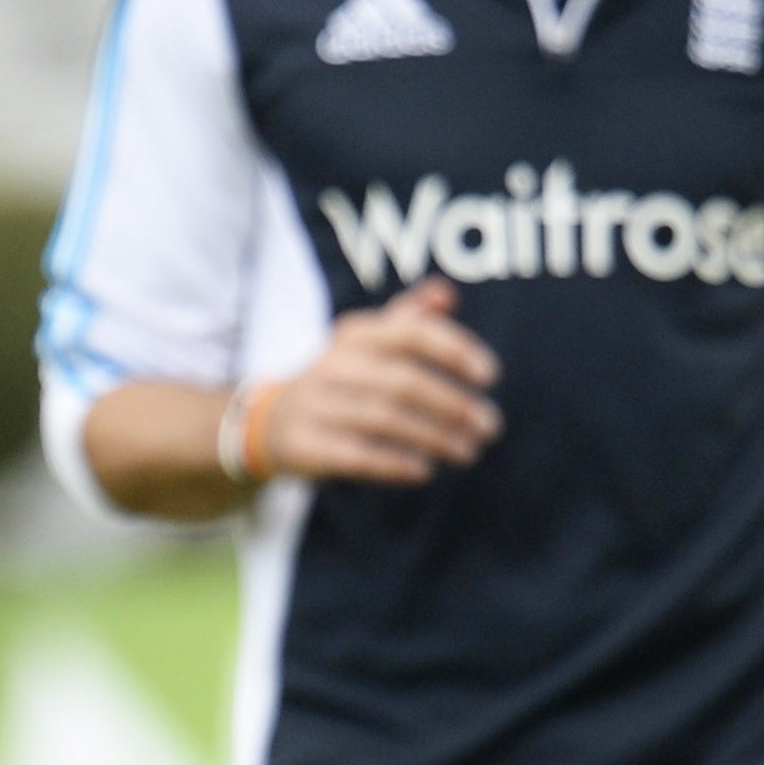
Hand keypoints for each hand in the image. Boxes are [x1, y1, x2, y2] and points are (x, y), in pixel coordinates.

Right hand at [262, 278, 501, 484]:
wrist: (273, 423)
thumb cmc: (342, 380)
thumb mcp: (368, 343)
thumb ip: (409, 319)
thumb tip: (447, 293)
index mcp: (354, 334)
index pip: (410, 333)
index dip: (453, 351)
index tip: (490, 375)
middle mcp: (332, 365)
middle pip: (403, 382)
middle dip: (453, 405)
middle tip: (489, 426)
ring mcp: (315, 405)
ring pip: (384, 420)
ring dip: (434, 438)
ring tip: (468, 451)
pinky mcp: (306, 444)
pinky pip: (356, 455)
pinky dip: (395, 464)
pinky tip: (424, 470)